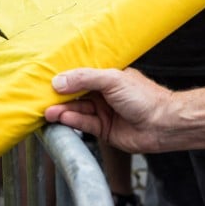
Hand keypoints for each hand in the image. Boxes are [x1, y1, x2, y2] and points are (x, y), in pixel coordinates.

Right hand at [45, 67, 172, 152]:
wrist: (163, 124)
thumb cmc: (144, 97)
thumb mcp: (111, 79)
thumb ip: (84, 78)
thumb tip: (59, 80)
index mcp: (106, 77)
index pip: (79, 75)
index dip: (63, 78)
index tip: (45, 80)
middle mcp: (103, 94)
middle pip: (75, 94)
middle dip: (59, 97)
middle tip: (41, 99)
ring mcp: (103, 112)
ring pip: (77, 110)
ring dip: (63, 111)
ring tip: (49, 111)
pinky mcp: (104, 130)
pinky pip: (84, 125)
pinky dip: (73, 122)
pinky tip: (63, 119)